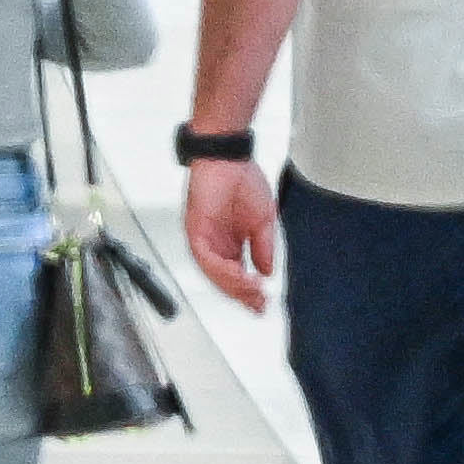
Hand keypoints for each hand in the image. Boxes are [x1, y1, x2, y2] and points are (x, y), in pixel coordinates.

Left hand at [180, 156, 283, 305]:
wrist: (227, 158)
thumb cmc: (242, 180)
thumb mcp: (263, 221)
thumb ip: (263, 248)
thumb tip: (267, 271)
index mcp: (231, 242)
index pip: (238, 275)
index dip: (250, 291)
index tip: (263, 303)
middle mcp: (216, 244)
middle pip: (225, 280)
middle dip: (242, 295)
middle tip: (258, 304)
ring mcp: (204, 240)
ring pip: (215, 274)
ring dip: (233, 286)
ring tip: (251, 292)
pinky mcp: (195, 232)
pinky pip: (206, 259)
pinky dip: (222, 270)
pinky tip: (238, 275)